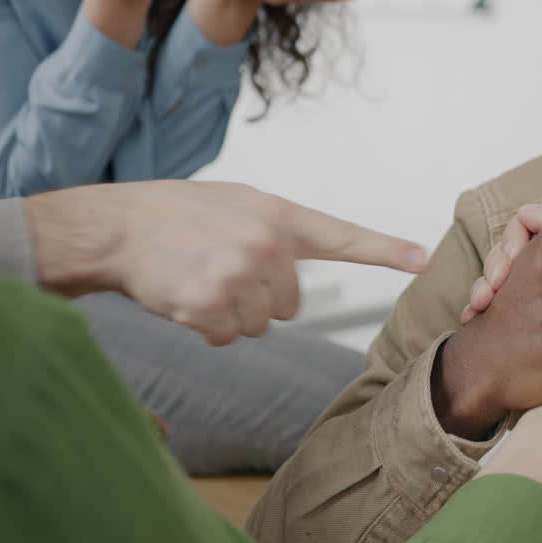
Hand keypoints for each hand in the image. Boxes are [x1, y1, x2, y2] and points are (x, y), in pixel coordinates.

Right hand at [29, 181, 427, 345]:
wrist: (118, 227)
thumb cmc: (179, 216)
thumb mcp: (239, 205)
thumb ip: (278, 233)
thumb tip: (296, 277)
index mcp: (280, 216)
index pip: (344, 236)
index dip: (386, 250)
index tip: (423, 259)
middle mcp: (267, 244)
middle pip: (290, 305)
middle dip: (258, 297)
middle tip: (220, 267)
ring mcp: (239, 275)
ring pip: (261, 325)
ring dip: (231, 314)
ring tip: (200, 277)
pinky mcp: (211, 305)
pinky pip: (228, 337)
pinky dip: (207, 328)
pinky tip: (185, 296)